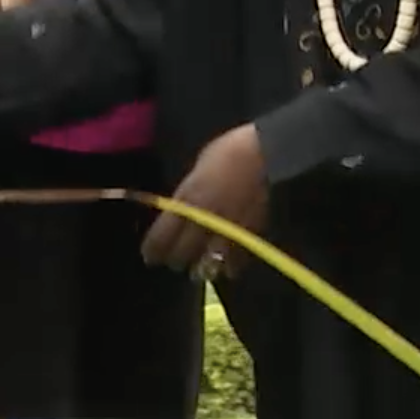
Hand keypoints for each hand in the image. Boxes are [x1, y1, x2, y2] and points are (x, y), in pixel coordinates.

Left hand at [142, 125, 269, 279]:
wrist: (269, 154)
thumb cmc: (231, 151)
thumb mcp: (199, 169)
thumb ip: (189, 193)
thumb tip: (181, 208)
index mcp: (187, 201)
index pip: (161, 238)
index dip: (153, 251)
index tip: (150, 256)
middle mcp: (203, 222)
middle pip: (181, 255)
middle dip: (177, 259)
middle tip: (177, 259)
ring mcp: (226, 232)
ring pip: (206, 265)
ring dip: (201, 267)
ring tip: (201, 266)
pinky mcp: (249, 238)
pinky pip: (235, 263)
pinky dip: (229, 267)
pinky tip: (227, 265)